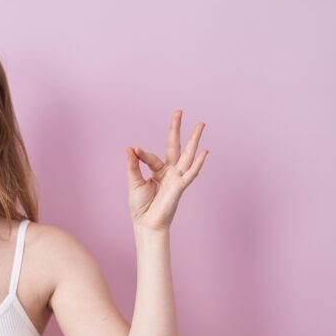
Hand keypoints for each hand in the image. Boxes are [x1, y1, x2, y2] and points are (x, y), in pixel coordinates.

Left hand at [126, 109, 207, 231]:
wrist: (146, 224)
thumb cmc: (141, 207)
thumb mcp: (134, 183)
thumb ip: (133, 166)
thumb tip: (130, 148)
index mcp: (158, 171)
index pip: (151, 157)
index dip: (141, 154)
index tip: (133, 150)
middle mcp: (169, 172)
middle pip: (175, 146)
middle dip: (177, 129)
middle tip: (179, 111)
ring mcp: (176, 178)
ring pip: (187, 155)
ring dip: (194, 140)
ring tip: (201, 124)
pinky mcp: (180, 186)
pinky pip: (190, 173)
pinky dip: (197, 163)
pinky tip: (205, 152)